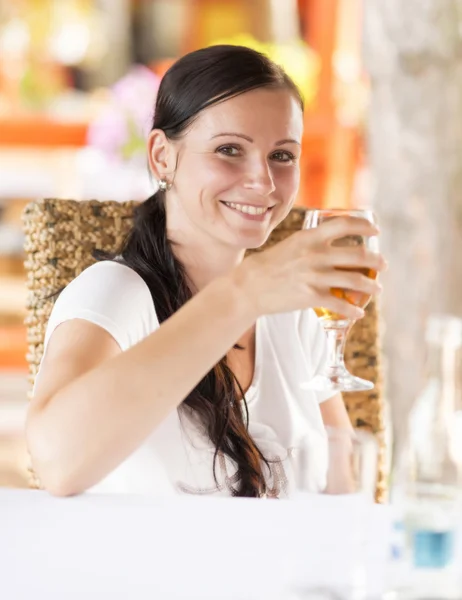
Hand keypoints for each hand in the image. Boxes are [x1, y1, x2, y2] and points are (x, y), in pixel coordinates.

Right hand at [232, 217, 385, 318]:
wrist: (249, 287)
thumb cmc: (269, 265)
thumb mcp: (291, 245)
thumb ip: (311, 243)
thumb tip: (332, 243)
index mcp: (310, 237)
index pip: (344, 224)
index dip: (364, 225)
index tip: (375, 230)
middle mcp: (315, 254)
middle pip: (358, 254)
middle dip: (377, 260)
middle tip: (384, 264)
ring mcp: (314, 276)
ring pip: (354, 280)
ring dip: (371, 285)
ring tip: (377, 288)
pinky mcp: (311, 297)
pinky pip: (340, 304)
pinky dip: (353, 310)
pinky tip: (359, 312)